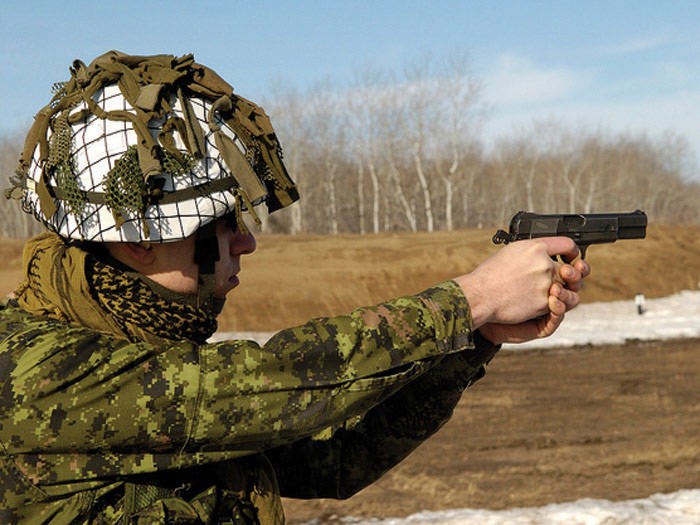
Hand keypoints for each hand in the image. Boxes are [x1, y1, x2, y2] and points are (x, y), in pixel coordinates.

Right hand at [454, 238, 589, 344]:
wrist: (480, 295)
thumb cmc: (489, 275)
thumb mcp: (510, 252)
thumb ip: (531, 251)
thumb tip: (541, 253)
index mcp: (535, 247)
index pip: (566, 244)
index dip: (572, 251)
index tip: (569, 257)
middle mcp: (544, 263)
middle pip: (566, 269)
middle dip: (561, 276)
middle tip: (550, 280)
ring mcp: (546, 283)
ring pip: (562, 288)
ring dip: (554, 291)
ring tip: (538, 293)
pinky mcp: (544, 302)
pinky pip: (554, 303)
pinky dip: (544, 304)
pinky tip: (528, 302)